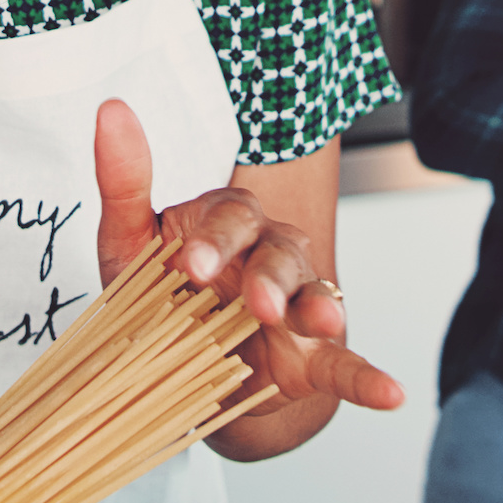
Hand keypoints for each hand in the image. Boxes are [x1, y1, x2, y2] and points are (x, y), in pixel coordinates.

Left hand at [92, 99, 402, 413]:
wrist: (175, 369)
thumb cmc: (156, 293)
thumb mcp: (128, 244)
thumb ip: (124, 181)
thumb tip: (111, 108)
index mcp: (227, 223)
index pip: (231, 217)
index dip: (214, 240)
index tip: (188, 265)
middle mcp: (269, 255)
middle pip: (279, 252)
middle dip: (267, 275)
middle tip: (254, 301)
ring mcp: (296, 304)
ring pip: (314, 296)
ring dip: (319, 309)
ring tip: (324, 322)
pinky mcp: (311, 358)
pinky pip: (345, 365)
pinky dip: (369, 379)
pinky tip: (391, 394)